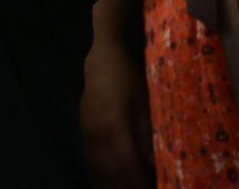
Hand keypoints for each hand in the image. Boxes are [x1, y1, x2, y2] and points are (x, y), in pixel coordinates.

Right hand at [79, 39, 153, 188]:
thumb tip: (155, 166)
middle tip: (144, 188)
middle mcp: (97, 134)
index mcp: (115, 126)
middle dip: (127, 186)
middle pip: (112, 172)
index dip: (140, 182)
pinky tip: (111, 182)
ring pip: (99, 170)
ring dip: (114, 184)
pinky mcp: (83, 133)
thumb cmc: (128, 81)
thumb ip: (147, 138)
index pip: (128, 165)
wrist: (101, 62)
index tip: (153, 188)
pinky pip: (91, 162)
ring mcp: (87, 134)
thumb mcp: (145, 106)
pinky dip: (101, 175)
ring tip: (128, 187)